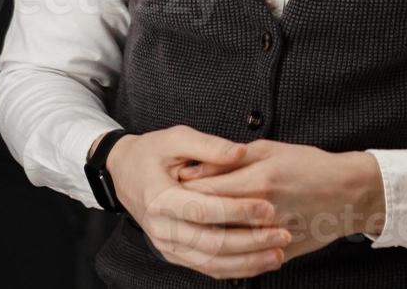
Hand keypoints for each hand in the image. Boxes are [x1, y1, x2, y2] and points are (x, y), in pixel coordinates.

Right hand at [102, 125, 292, 278]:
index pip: (203, 210)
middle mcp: (161, 228)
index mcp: (160, 198)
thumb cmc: (152, 152)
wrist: (123, 173)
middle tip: (282, 235)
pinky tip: (260, 261)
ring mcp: (167, 245)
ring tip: (278, 254)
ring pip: (210, 262)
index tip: (267, 207)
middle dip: (249, 242)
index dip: (237, 211)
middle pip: (210, 243)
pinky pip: (206, 267)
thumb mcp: (176, 138)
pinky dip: (235, 268)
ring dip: (247, 262)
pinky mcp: (175, 253)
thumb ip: (209, 146)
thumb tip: (240, 153)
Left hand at [176, 140, 385, 261]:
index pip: (207, 189)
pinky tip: (213, 244)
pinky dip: (224, 254)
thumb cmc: (311, 165)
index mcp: (260, 181)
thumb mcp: (272, 150)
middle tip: (172, 205)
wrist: (349, 193)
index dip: (185, 186)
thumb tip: (197, 166)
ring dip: (202, 235)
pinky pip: (243, 260)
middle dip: (187, 212)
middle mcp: (263, 212)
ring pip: (224, 244)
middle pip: (211, 218)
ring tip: (190, 225)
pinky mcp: (279, 252)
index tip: (170, 181)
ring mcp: (271, 236)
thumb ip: (233, 159)